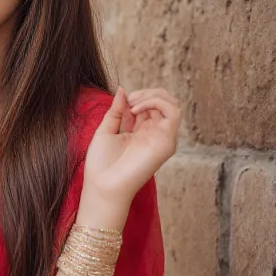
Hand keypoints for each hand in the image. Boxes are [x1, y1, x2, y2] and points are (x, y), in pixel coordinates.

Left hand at [82, 86, 179, 205]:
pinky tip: (137, 109)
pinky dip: (157, 102)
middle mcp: (153, 135)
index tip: (122, 100)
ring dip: (153, 96)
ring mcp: (162, 139)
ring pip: (172, 104)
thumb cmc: (101, 165)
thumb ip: (116, 110)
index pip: (148, 106)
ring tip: (134, 103)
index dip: (138, 97)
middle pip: (163, 102)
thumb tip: (123, 89)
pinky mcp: (167, 143)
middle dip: (147, 93)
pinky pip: (173, 112)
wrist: (103, 186)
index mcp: (139, 133)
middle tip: (130, 99)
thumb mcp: (106, 130)